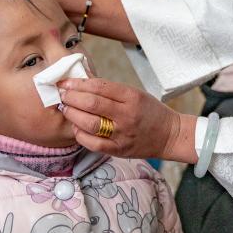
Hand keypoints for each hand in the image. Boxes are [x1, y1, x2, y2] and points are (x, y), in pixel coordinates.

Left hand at [58, 78, 197, 163]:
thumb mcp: (135, 94)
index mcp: (132, 97)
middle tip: (62, 94)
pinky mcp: (119, 150)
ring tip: (66, 109)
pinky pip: (93, 144)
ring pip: (89, 124)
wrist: (169, 135)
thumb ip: (111, 91)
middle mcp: (127, 115)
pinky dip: (80, 135)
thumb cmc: (150, 112)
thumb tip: (82, 84)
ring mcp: (122, 134)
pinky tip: (76, 128)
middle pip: (91, 104)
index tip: (66, 82)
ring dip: (72, 115)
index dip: (78, 84)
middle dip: (71, 97)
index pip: (99, 87)